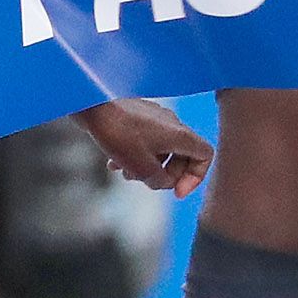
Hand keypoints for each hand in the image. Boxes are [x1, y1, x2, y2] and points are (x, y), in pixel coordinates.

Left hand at [79, 97, 210, 195]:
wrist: (92, 106)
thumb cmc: (118, 134)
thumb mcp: (142, 168)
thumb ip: (160, 181)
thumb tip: (163, 182)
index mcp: (179, 134)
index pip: (205, 155)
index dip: (195, 177)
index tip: (176, 191)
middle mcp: (171, 124)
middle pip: (180, 156)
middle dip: (164, 175)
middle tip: (146, 183)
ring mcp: (155, 119)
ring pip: (160, 150)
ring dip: (146, 167)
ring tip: (125, 173)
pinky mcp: (138, 117)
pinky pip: (144, 141)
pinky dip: (134, 155)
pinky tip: (114, 164)